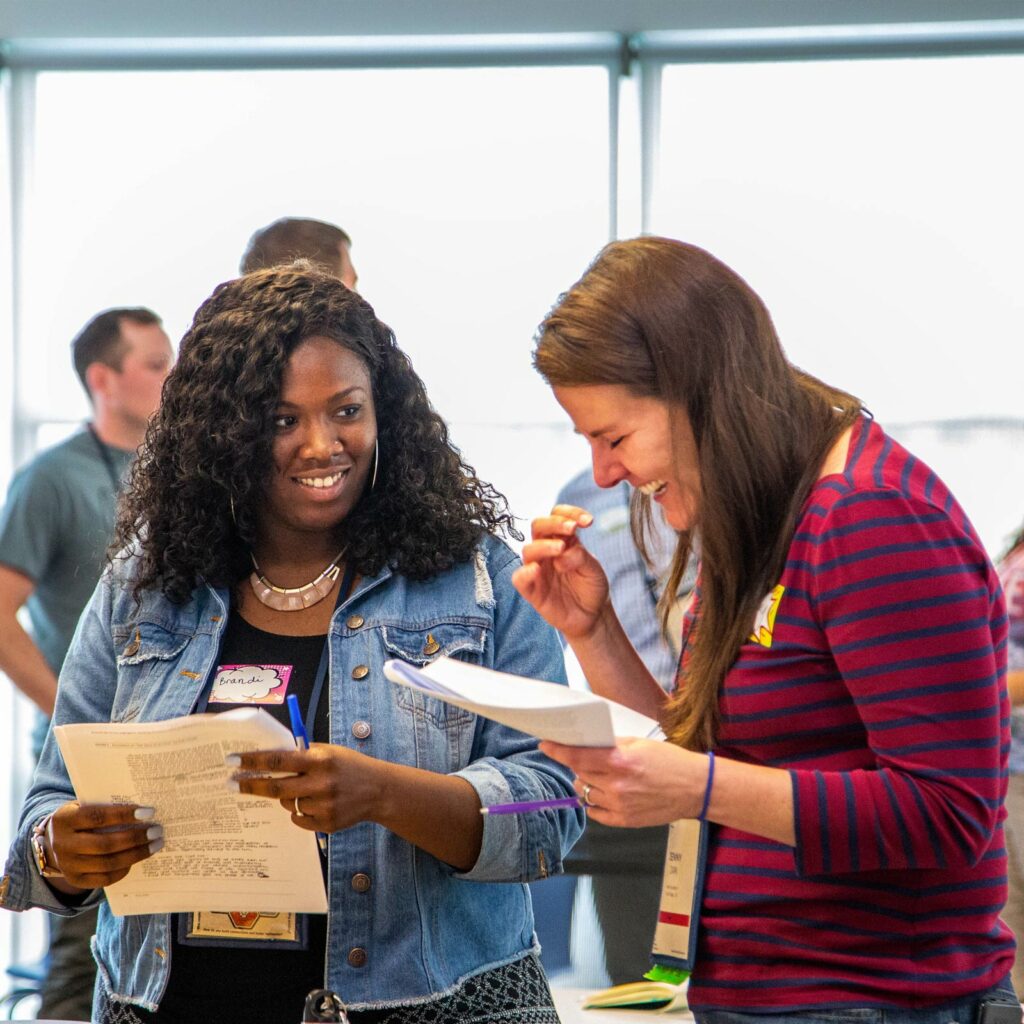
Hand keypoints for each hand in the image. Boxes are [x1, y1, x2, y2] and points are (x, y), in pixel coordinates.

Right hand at [45, 801, 162, 892]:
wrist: (54, 840)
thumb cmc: (80, 817)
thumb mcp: (85, 806)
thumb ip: (106, 806)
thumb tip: (143, 810)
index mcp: (65, 819)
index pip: (97, 817)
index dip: (124, 815)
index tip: (149, 812)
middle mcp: (62, 844)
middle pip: (104, 844)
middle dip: (135, 837)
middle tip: (157, 831)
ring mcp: (67, 865)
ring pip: (107, 863)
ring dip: (136, 854)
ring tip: (155, 845)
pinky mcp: (75, 880)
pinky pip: (104, 879)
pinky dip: (123, 869)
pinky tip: (137, 859)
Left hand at [232, 745, 386, 834]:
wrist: (379, 790)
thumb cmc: (349, 766)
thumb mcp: (329, 751)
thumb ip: (302, 754)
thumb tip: (268, 758)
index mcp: (320, 760)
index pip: (278, 760)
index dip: (253, 761)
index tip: (232, 761)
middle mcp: (321, 783)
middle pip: (275, 787)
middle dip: (251, 785)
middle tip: (233, 784)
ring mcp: (324, 806)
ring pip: (288, 804)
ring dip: (287, 797)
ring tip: (303, 790)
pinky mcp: (326, 824)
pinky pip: (298, 819)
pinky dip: (300, 812)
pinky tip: (315, 803)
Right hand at [511, 505, 610, 639]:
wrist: (592, 616)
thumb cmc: (590, 587)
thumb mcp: (593, 569)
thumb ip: (580, 557)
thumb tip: (562, 554)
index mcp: (562, 539)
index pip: (557, 515)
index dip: (569, 513)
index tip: (587, 522)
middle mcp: (547, 551)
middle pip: (538, 526)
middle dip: (554, 523)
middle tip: (572, 528)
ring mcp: (538, 569)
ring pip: (528, 549)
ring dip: (544, 545)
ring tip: (561, 549)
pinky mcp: (532, 590)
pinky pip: (519, 578)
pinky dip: (525, 572)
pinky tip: (536, 570)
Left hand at [539, 738, 708, 827]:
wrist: (696, 788)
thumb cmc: (671, 762)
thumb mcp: (640, 744)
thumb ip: (612, 745)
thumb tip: (588, 744)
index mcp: (621, 762)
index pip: (578, 757)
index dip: (558, 750)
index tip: (546, 744)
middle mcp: (617, 786)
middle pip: (580, 774)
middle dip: (578, 764)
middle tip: (585, 758)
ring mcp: (620, 805)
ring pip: (584, 793)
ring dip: (585, 783)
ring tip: (599, 776)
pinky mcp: (625, 821)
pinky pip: (596, 813)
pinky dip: (593, 802)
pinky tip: (602, 793)